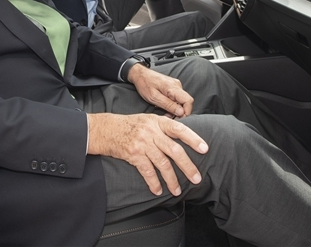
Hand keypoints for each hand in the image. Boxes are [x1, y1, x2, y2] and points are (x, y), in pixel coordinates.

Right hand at [87, 113, 207, 195]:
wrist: (105, 129)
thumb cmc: (128, 125)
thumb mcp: (147, 120)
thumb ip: (162, 127)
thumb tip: (182, 137)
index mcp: (157, 122)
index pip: (179, 129)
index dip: (193, 139)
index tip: (205, 149)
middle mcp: (151, 132)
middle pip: (174, 150)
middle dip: (187, 166)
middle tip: (196, 178)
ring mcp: (142, 143)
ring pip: (163, 164)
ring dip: (172, 179)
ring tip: (177, 190)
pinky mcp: (133, 154)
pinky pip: (147, 171)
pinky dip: (154, 183)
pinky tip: (158, 190)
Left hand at [127, 64, 192, 117]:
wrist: (140, 74)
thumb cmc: (144, 84)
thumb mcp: (154, 97)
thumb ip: (168, 105)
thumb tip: (181, 112)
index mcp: (173, 88)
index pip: (189, 101)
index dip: (186, 112)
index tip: (178, 118)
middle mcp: (177, 86)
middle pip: (186, 102)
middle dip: (179, 112)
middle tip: (168, 116)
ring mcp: (176, 86)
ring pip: (181, 101)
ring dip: (175, 109)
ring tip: (164, 111)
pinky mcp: (173, 87)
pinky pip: (177, 98)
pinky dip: (172, 104)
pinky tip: (164, 106)